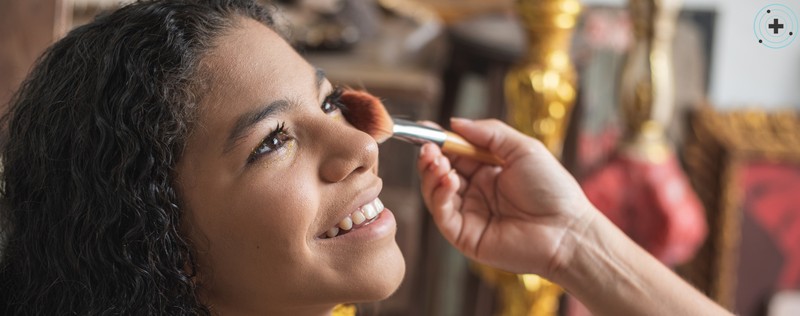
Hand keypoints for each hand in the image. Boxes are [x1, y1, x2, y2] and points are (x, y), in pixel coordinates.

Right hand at [417, 118, 595, 276]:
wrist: (567, 230)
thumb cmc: (553, 189)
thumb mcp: (523, 148)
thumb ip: (489, 133)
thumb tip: (454, 122)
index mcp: (489, 171)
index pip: (455, 153)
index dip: (439, 141)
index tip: (425, 129)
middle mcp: (476, 192)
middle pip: (440, 172)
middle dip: (430, 157)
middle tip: (428, 147)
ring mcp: (469, 214)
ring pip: (435, 192)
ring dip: (431, 174)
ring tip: (437, 162)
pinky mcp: (465, 236)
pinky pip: (442, 214)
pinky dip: (439, 195)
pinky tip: (449, 181)